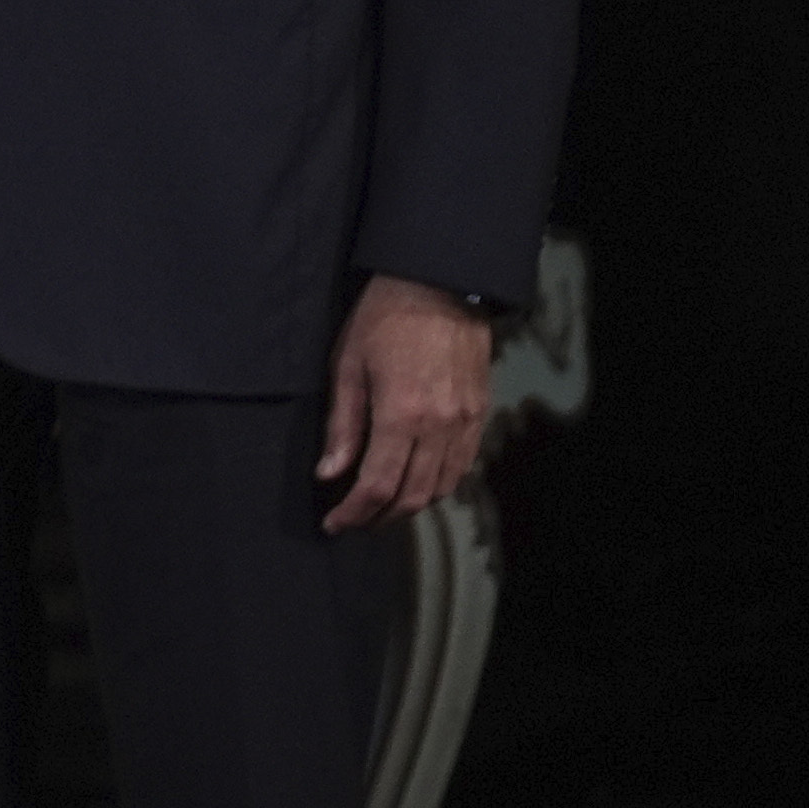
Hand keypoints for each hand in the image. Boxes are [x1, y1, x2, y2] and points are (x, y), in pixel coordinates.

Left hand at [316, 275, 497, 529]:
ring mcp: (466, 421)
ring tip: (378, 506)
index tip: (334, 524)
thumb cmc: (384, 319)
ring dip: (410, 505)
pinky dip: (436, 483)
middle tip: (353, 521)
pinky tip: (413, 480)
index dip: (354, 512)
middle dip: (380, 517)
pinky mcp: (479, 413)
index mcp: (402, 415)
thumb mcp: (347, 367)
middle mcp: (441, 425)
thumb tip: (329, 473)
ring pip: (441, 486)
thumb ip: (342, 426)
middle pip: (414, 496)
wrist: (440, 284)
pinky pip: (461, 465)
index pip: (379, 485)